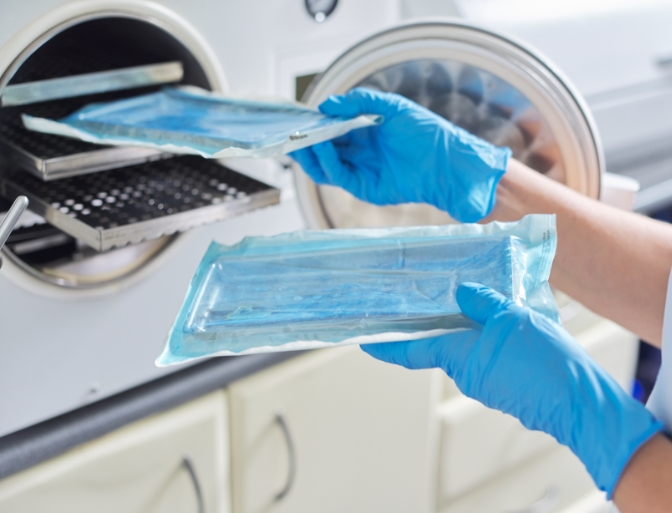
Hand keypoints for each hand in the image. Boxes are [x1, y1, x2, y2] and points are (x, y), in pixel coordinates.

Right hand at [290, 88, 510, 222]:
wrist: (448, 162)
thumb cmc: (427, 132)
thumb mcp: (392, 107)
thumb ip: (359, 103)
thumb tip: (326, 105)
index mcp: (365, 133)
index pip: (331, 129)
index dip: (313, 124)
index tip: (296, 117)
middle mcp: (359, 153)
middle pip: (322, 150)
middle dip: (304, 141)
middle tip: (289, 131)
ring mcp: (360, 171)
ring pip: (323, 166)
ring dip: (308, 153)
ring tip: (299, 138)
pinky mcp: (364, 188)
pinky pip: (338, 175)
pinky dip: (325, 161)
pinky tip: (320, 145)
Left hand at [362, 283, 663, 496]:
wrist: (581, 403)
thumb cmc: (545, 363)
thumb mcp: (512, 318)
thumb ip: (483, 303)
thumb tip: (461, 294)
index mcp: (460, 356)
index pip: (412, 349)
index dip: (386, 344)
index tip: (365, 340)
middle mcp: (467, 373)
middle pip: (440, 345)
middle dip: (433, 325)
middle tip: (428, 300)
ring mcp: (487, 383)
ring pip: (466, 350)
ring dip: (465, 329)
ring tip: (475, 300)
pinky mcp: (506, 387)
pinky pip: (487, 358)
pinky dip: (485, 339)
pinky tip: (501, 322)